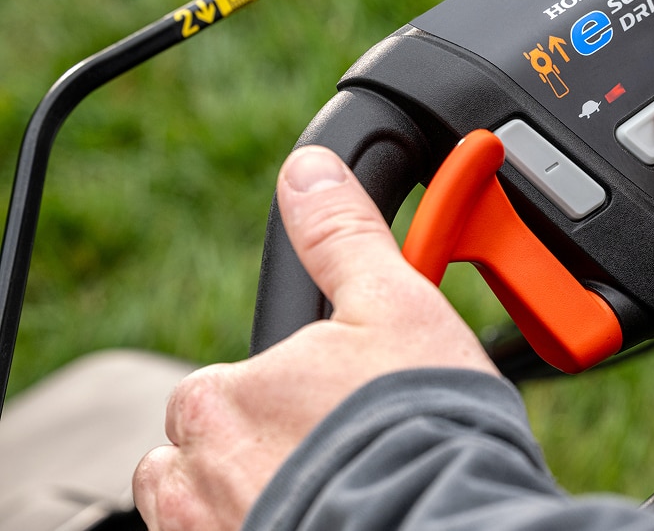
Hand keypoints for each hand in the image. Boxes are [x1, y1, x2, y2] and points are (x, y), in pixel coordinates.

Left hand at [132, 146, 497, 529]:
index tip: (335, 407)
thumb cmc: (423, 425)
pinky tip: (330, 518)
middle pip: (213, 454)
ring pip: (211, 509)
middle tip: (344, 454)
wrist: (445, 522)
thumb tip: (308, 169)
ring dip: (256, 497)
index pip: (224, 388)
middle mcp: (197, 476)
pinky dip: (267, 529)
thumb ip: (341, 236)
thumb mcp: (394, 305)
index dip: (287, 392)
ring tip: (338, 491)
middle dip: (268, 450)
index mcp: (224, 397)